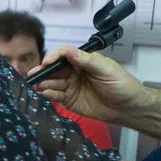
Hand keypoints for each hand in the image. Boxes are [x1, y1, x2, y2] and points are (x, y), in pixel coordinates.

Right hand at [31, 47, 145, 122]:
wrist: (128, 108)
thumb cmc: (120, 84)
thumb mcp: (106, 69)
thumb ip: (87, 60)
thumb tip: (69, 52)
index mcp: (82, 61)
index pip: (63, 55)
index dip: (53, 56)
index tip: (46, 62)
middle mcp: (73, 72)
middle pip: (53, 69)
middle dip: (42, 71)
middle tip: (32, 75)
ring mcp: (70, 87)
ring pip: (52, 83)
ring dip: (43, 84)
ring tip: (38, 86)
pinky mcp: (68, 101)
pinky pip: (55, 96)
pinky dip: (48, 94)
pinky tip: (46, 94)